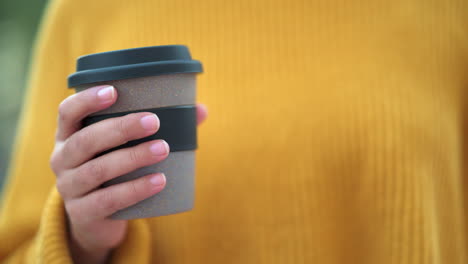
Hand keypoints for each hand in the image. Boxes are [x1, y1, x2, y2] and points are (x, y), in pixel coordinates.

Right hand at [50, 85, 206, 263]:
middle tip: (154, 121)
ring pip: (98, 170)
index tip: (114, 91)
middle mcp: (62, 159)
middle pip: (85, 140)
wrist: (98, 218)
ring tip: (163, 149)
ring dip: (132, 157)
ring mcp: (70, 188)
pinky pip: (108, 200)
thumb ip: (157, 128)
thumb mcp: (123, 148)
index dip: (87, 100)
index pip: (67, 112)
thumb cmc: (115, 170)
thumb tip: (200, 110)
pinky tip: (159, 181)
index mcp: (69, 136)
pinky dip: (135, 189)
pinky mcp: (83, 213)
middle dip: (121, 129)